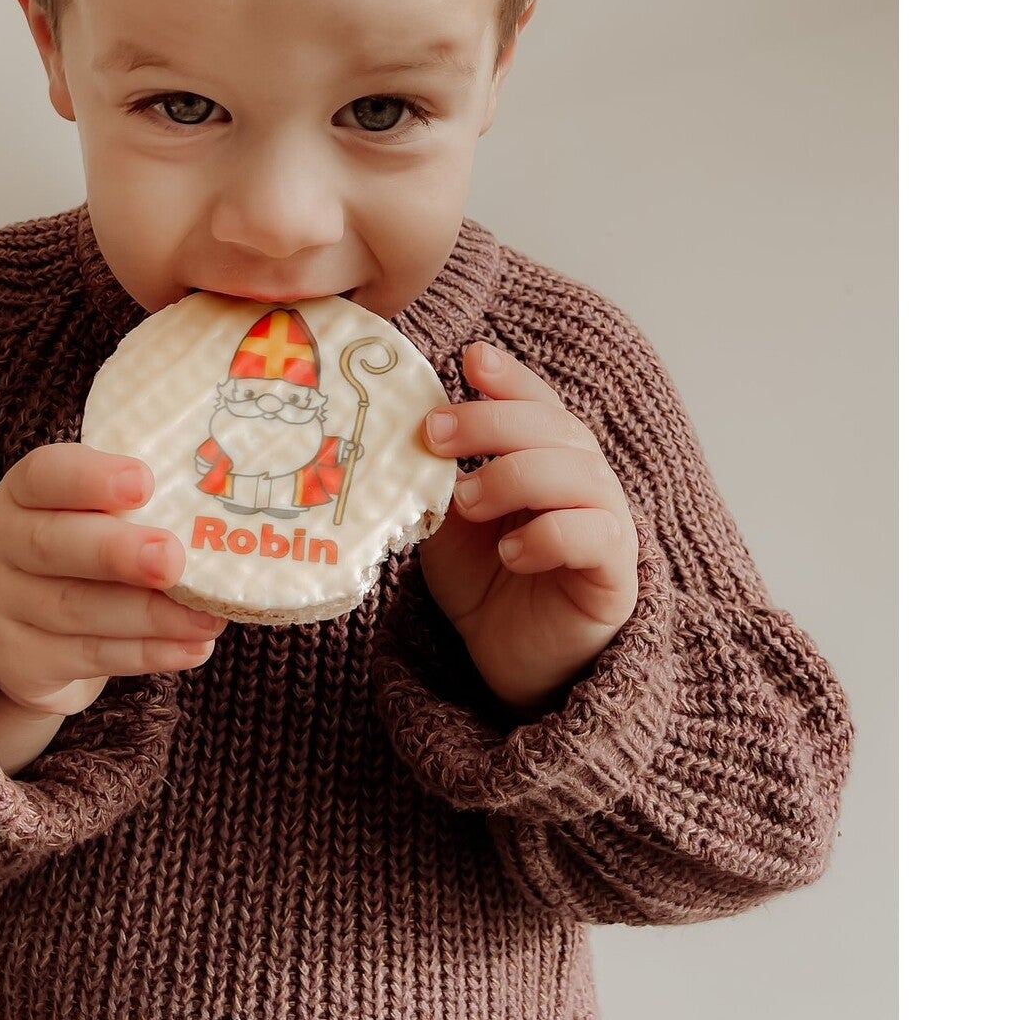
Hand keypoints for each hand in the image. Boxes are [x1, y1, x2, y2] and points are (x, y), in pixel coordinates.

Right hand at [0, 442, 229, 716]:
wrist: (27, 629)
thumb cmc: (81, 547)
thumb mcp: (90, 514)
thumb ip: (136, 505)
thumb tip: (218, 503)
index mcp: (22, 493)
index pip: (44, 474)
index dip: (91, 478)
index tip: (144, 481)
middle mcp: (0, 544)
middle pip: (52, 546)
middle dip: (117, 553)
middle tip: (172, 558)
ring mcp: (2, 607)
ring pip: (77, 609)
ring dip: (150, 615)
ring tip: (208, 617)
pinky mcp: (22, 662)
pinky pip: (89, 657)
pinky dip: (147, 654)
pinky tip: (192, 647)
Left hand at [418, 342, 639, 717]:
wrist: (506, 661)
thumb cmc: (483, 581)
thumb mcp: (445, 523)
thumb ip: (437, 480)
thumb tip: (403, 437)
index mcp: (544, 457)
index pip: (538, 402)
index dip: (510, 377)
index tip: (471, 358)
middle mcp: (584, 480)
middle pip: (557, 427)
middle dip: (493, 421)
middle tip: (435, 435)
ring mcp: (607, 525)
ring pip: (580, 472)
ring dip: (516, 475)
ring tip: (468, 502)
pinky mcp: (616, 576)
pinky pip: (598, 534)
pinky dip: (551, 533)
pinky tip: (511, 552)